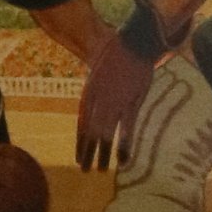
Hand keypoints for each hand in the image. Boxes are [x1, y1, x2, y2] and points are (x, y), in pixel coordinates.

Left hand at [76, 29, 155, 170]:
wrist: (133, 41)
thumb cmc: (116, 52)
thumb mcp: (98, 70)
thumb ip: (97, 89)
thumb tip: (97, 102)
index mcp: (89, 92)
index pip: (82, 123)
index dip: (80, 142)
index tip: (78, 157)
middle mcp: (99, 100)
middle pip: (90, 132)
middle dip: (88, 153)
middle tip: (85, 170)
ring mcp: (115, 102)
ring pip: (106, 133)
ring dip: (103, 154)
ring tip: (101, 170)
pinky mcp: (132, 102)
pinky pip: (127, 128)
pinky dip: (124, 145)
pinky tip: (122, 159)